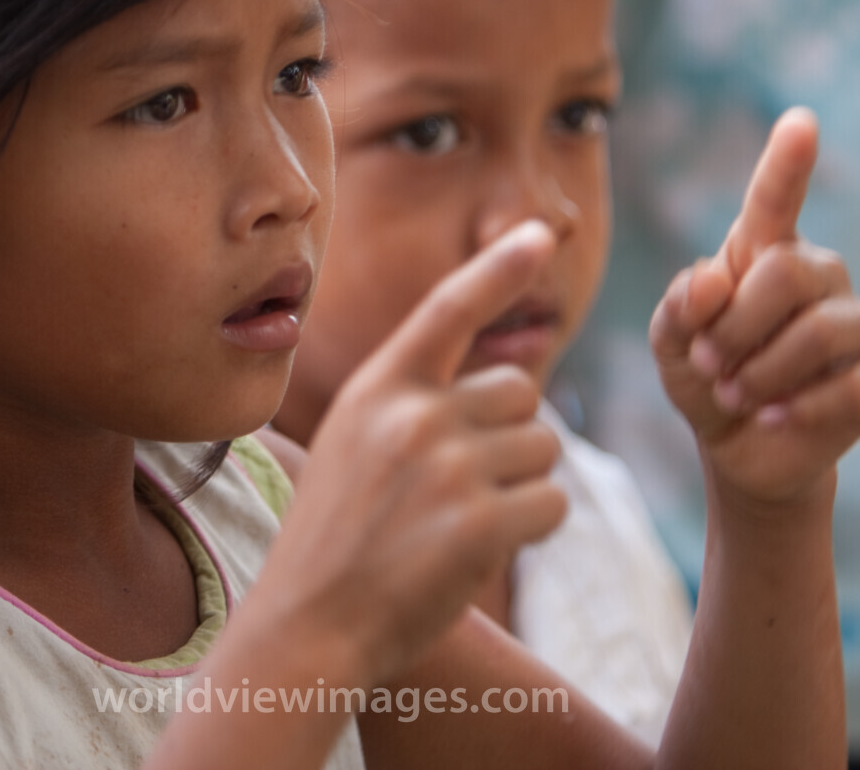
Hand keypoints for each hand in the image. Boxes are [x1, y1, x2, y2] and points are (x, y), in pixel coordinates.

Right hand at [254, 221, 567, 686]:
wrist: (307, 628)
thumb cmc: (335, 541)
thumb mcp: (351, 446)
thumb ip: (413, 404)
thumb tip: (509, 384)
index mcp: (377, 388)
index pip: (448, 308)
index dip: (498, 267)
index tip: (538, 232)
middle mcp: (413, 415)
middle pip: (521, 394)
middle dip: (510, 438)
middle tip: (459, 490)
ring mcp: (447, 468)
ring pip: (544, 450)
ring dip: (522, 487)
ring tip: (458, 524)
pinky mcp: (480, 524)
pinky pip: (552, 504)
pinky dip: (532, 529)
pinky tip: (477, 553)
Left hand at [649, 108, 859, 506]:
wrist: (737, 448)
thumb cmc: (704, 377)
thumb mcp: (671, 343)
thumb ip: (679, 307)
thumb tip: (712, 281)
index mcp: (765, 254)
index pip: (777, 200)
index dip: (788, 163)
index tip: (800, 123)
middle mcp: (820, 277)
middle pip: (786, 273)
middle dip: (734, 328)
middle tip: (709, 365)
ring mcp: (857, 326)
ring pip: (819, 332)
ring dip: (760, 373)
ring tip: (734, 394)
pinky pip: (850, 386)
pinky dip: (799, 408)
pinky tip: (775, 416)